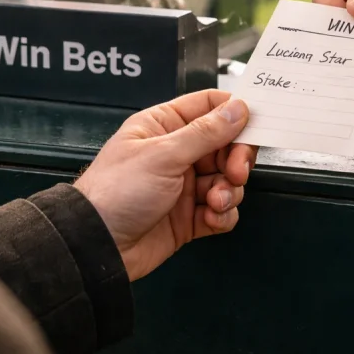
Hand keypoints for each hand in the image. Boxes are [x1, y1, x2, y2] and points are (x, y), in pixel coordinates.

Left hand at [73, 90, 256, 280]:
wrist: (98, 246)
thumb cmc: (116, 192)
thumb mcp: (163, 155)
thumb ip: (205, 132)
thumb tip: (238, 108)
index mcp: (164, 126)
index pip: (209, 107)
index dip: (235, 113)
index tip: (255, 126)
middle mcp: (177, 153)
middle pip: (227, 145)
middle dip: (237, 159)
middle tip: (235, 171)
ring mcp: (185, 185)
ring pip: (228, 180)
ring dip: (229, 191)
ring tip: (214, 201)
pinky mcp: (190, 216)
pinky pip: (222, 210)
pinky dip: (223, 214)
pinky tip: (211, 217)